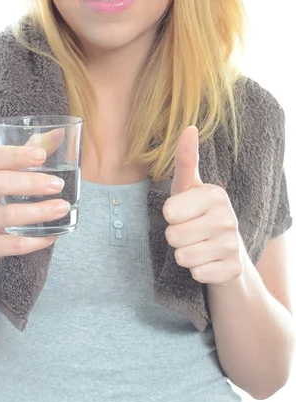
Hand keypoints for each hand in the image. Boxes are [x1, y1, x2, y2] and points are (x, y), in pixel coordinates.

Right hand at [0, 129, 68, 267]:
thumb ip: (24, 155)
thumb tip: (60, 133)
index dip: (16, 155)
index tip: (42, 155)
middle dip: (32, 183)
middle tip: (58, 185)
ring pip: (8, 216)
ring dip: (40, 212)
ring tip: (63, 207)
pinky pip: (12, 244)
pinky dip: (35, 241)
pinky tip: (53, 235)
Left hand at [162, 126, 243, 285]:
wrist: (229, 254)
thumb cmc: (200, 217)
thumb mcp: (189, 189)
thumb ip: (185, 160)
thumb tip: (189, 127)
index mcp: (215, 195)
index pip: (169, 212)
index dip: (170, 217)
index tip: (184, 215)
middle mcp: (228, 218)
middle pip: (173, 236)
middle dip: (175, 239)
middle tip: (190, 234)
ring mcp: (233, 245)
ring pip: (182, 257)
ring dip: (185, 256)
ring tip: (198, 248)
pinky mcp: (233, 270)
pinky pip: (197, 275)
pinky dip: (197, 272)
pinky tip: (208, 263)